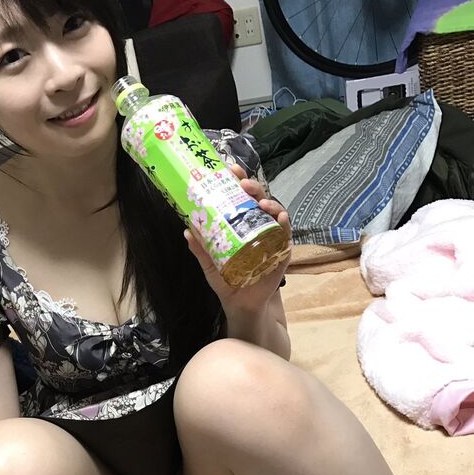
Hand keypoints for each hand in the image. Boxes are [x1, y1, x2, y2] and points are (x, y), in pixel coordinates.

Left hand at [185, 163, 291, 313]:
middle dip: (254, 188)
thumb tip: (187, 229)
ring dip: (270, 204)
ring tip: (261, 203)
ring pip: (275, 213)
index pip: (241, 198)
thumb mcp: (210, 264)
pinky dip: (284, 225)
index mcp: (240, 225)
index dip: (238, 182)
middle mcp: (257, 227)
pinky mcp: (281, 252)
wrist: (242, 305)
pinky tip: (280, 219)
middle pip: (259, 200)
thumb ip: (200, 249)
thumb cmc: (228, 281)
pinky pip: (286, 235)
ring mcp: (271, 238)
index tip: (231, 170)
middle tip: (244, 183)